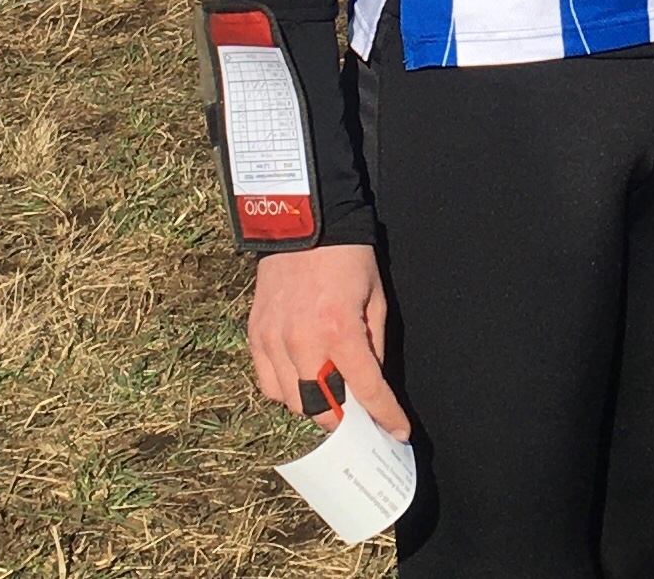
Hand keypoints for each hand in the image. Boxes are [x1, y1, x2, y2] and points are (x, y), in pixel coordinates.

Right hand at [248, 243, 408, 439]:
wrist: (305, 222)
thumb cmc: (348, 256)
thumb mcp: (375, 296)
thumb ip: (374, 343)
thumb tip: (371, 381)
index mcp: (340, 330)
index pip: (366, 389)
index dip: (385, 415)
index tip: (397, 431)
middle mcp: (303, 342)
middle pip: (323, 408)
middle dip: (345, 419)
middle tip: (358, 415)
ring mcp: (274, 340)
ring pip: (293, 402)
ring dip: (315, 405)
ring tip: (330, 393)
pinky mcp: (256, 334)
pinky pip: (268, 383)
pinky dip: (286, 389)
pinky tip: (301, 378)